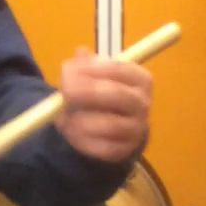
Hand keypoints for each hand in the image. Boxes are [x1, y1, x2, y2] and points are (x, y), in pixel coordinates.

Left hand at [55, 48, 151, 163]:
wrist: (110, 130)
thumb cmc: (102, 96)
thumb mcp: (94, 76)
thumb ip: (86, 65)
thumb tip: (80, 54)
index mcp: (140, 79)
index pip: (120, 69)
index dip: (93, 69)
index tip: (69, 70)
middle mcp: (143, 104)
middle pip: (118, 95)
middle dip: (87, 92)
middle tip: (65, 91)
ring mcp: (137, 129)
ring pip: (110, 125)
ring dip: (81, 120)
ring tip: (62, 117)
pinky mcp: (125, 150)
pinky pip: (104, 148)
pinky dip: (82, 140)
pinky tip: (69, 132)